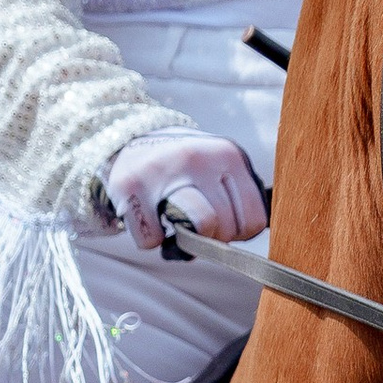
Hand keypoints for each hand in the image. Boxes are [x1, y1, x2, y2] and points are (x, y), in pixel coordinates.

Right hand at [101, 132, 265, 252]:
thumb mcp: (222, 167)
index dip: (240, 234)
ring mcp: (161, 170)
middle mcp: (197, 158)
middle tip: (198, 226)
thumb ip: (242, 197)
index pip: (254, 220)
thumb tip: (250, 239)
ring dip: (186, 242)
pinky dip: (153, 240)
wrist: (135, 140)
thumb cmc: (187, 167)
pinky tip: (152, 219)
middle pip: (224, 228)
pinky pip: (152, 240)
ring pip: (194, 232)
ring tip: (179, 225)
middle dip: (212, 239)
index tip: (226, 226)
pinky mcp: (128, 186)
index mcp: (228, 154)